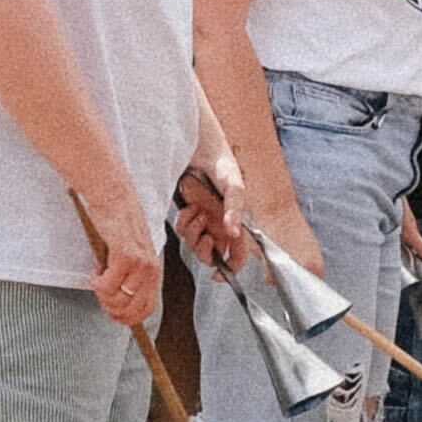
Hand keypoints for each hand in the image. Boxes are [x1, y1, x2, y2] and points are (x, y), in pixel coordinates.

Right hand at [71, 185, 163, 329]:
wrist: (114, 197)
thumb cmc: (119, 223)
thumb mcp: (132, 252)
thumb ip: (131, 275)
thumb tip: (117, 300)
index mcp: (155, 270)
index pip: (148, 308)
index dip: (128, 318)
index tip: (111, 312)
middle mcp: (151, 269)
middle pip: (133, 311)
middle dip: (112, 310)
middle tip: (100, 295)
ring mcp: (141, 263)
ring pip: (119, 300)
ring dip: (102, 295)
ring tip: (98, 277)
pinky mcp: (126, 256)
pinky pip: (107, 286)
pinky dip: (97, 283)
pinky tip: (95, 270)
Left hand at [178, 154, 260, 278]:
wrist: (194, 146)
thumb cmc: (220, 161)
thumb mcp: (233, 184)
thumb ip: (235, 208)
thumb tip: (235, 233)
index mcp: (236, 221)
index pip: (239, 254)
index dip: (232, 268)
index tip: (219, 274)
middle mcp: (220, 224)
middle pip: (212, 254)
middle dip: (205, 249)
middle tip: (204, 235)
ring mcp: (203, 220)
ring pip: (195, 244)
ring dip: (194, 232)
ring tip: (197, 211)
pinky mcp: (188, 214)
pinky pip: (182, 231)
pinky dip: (184, 221)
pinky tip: (188, 207)